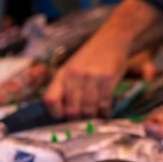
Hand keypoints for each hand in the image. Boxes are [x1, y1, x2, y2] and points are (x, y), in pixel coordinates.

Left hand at [43, 0, 162, 118]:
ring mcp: (91, 77)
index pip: (50, 101)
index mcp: (62, 75)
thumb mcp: (71, 69)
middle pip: (72, 111)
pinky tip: (105, 112)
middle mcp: (74, 76)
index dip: (56, 114)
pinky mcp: (107, 79)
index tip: (63, 118)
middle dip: (78, 121)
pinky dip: (105, 113)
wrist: (111, 40)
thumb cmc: (89, 58)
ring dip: (92, 119)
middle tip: (83, 122)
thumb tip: (63, 115)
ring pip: (88, 111)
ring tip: (94, 117)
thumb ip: (65, 88)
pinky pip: (104, 105)